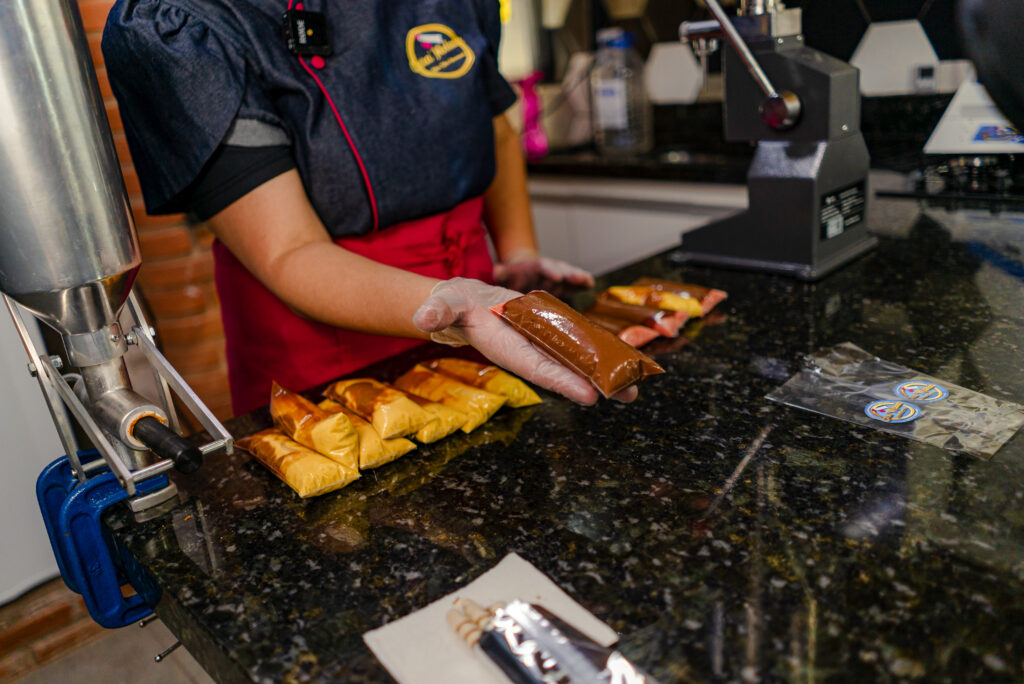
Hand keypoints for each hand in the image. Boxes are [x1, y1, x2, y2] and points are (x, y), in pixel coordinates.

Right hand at [413, 278, 637, 404]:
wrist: (459, 306)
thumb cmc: (450, 306)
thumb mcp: (442, 304)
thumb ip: (436, 311)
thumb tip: (423, 318)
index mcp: (509, 349)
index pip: (539, 369)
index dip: (565, 382)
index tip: (590, 395)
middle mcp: (529, 352)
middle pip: (567, 372)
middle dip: (597, 384)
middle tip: (630, 396)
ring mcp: (540, 346)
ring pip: (576, 363)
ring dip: (605, 375)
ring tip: (635, 388)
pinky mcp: (547, 336)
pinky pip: (575, 347)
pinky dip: (597, 355)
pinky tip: (621, 362)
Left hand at [492, 251, 594, 294]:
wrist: (525, 274)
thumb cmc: (515, 277)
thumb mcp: (506, 275)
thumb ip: (502, 274)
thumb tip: (496, 270)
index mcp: (537, 267)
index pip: (544, 268)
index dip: (550, 272)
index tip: (556, 277)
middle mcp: (551, 269)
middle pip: (561, 270)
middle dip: (569, 274)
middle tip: (578, 278)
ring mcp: (561, 276)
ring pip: (571, 275)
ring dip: (579, 277)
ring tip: (588, 280)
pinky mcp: (567, 284)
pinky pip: (577, 283)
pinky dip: (584, 283)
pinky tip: (591, 285)